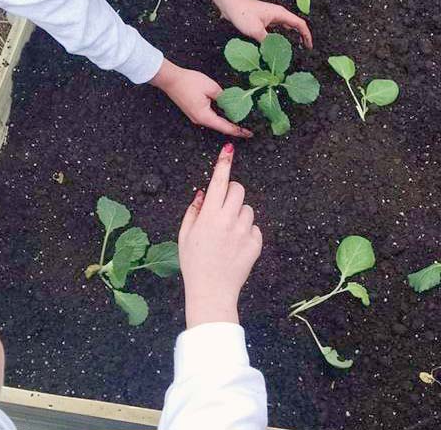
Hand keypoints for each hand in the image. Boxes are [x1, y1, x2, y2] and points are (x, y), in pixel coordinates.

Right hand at [150, 59, 251, 137]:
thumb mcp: (212, 87)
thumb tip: (233, 103)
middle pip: (221, 127)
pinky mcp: (194, 112)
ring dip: (227, 123)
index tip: (249, 134)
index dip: (238, 131)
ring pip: (216, 123)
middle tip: (248, 130)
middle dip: (234, 128)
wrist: (170, 79)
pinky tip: (227, 114)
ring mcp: (196, 117)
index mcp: (204, 116)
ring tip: (241, 122)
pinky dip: (220, 118)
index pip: (225, 127)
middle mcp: (199, 120)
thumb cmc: (189, 82)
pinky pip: (210, 117)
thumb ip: (224, 98)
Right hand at [178, 144, 262, 327]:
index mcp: (209, 216)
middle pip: (238, 190)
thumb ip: (194, 210)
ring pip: (247, 209)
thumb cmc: (194, 263)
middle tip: (222, 208)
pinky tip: (236, 247)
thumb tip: (204, 192)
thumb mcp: (185, 235)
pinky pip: (254, 228)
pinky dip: (247, 233)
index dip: (224, 163)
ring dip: (239, 215)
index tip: (229, 148)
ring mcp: (244, 231)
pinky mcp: (255, 243)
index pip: (219, 181)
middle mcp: (228, 220)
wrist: (212, 291)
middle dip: (231, 193)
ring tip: (228, 235)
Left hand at [220, 0, 312, 48]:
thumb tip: (275, 52)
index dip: (307, 35)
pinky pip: (278, 29)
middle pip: (296, 26)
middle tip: (304, 50)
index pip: (300, 24)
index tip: (309, 47)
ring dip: (292, 37)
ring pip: (287, 27)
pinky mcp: (265, 20)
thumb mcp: (256, 31)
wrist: (230, 4)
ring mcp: (272, 17)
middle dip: (302, 37)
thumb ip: (268, 42)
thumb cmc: (243, 14)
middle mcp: (279, 14)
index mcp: (280, 14)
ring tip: (294, 49)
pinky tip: (279, 44)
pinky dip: (282, 36)